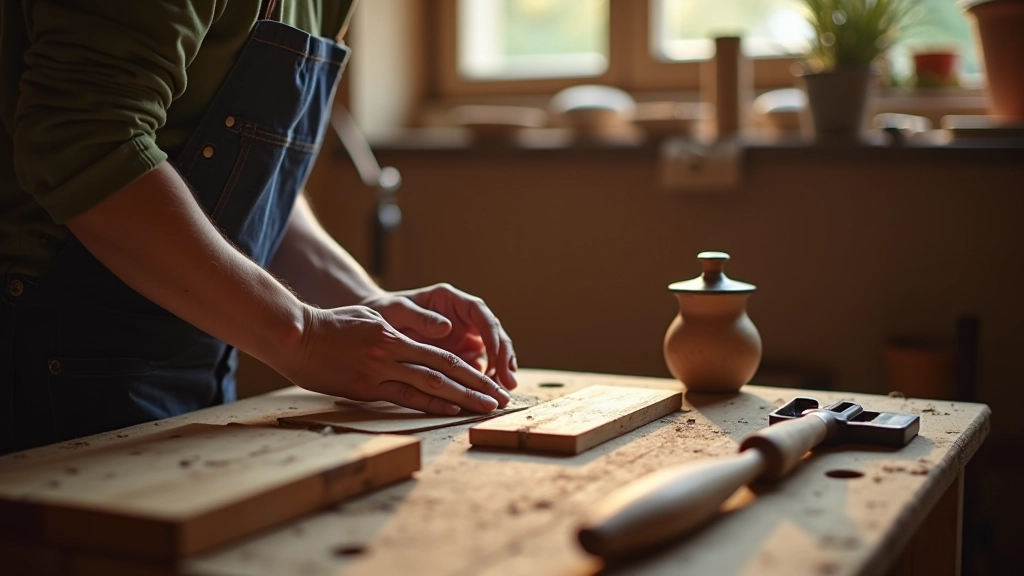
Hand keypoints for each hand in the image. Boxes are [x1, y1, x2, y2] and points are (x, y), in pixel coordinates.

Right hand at [284, 305, 510, 413]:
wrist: (296, 336)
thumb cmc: (332, 326)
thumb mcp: (372, 316)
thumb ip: (406, 325)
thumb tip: (440, 330)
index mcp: (396, 336)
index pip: (444, 355)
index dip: (471, 370)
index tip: (491, 383)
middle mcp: (393, 353)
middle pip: (444, 370)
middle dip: (476, 387)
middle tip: (500, 400)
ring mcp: (379, 371)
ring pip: (429, 384)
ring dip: (460, 398)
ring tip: (484, 408)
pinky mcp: (364, 388)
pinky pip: (402, 397)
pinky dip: (428, 404)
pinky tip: (449, 410)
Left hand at [361, 283, 517, 390]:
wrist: (376, 327)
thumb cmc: (385, 312)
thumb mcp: (398, 310)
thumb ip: (420, 317)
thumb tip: (447, 327)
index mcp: (452, 300)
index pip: (481, 314)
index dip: (492, 334)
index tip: (496, 353)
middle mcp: (464, 317)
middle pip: (494, 334)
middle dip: (504, 357)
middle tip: (507, 381)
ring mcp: (464, 335)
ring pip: (492, 351)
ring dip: (500, 370)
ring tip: (503, 391)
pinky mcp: (461, 353)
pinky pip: (478, 366)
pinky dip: (484, 380)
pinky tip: (487, 395)